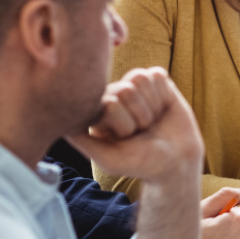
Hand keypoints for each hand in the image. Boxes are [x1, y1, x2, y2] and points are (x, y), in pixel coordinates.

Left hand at [66, 67, 203, 184]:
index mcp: (97, 113)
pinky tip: (162, 107)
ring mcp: (134, 88)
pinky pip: (157, 75)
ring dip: (152, 105)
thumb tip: (62, 120)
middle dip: (141, 116)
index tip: (127, 140)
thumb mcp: (109, 158)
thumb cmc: (142, 164)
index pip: (110, 103)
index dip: (125, 124)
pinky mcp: (156, 82)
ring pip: (140, 78)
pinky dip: (163, 94)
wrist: (178, 162)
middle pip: (127, 90)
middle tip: (143, 131)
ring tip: (151, 120)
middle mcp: (113, 97)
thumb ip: (82, 139)